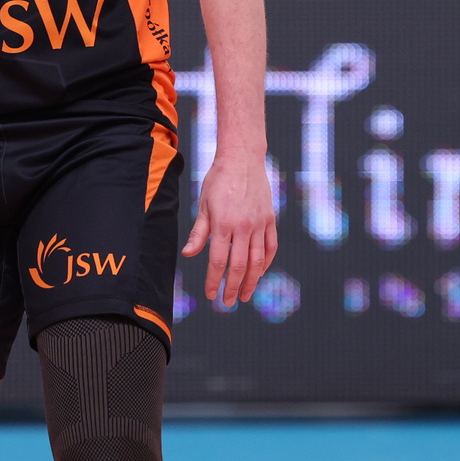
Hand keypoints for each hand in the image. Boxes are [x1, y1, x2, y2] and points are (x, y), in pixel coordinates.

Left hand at [183, 147, 276, 308]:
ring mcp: (260, 223)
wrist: (242, 159)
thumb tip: (188, 254)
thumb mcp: (204, 205)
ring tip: (245, 295)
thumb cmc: (219, 180)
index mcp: (223, 224)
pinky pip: (271, 246)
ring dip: (252, 281)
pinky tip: (260, 273)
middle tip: (228, 301)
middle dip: (233, 287)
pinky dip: (267, 263)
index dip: (214, 280)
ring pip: (258, 261)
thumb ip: (199, 233)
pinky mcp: (270, 219)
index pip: (218, 261)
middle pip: (239, 266)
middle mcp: (243, 226)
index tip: (210, 294)